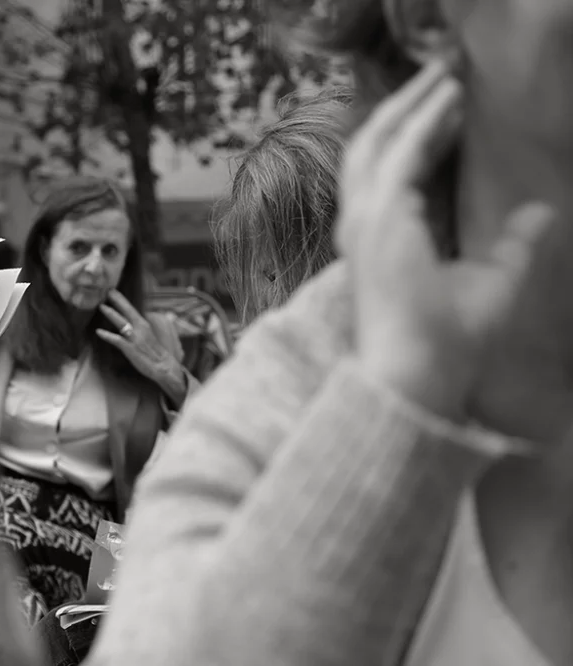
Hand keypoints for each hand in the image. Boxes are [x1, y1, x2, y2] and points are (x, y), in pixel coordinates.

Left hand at [97, 290, 182, 387]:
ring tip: (101, 306)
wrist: (164, 366)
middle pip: (127, 311)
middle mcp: (140, 328)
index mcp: (144, 325)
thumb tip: (129, 324)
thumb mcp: (148, 336)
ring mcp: (135, 338)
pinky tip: (98, 332)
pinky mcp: (131, 348)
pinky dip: (107, 335)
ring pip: (121, 323)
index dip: (121, 300)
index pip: (131, 309)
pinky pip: (117, 340)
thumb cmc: (155, 353)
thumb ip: (138, 329)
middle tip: (108, 291)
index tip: (113, 291)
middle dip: (117, 300)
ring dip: (111, 314)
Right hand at [339, 57, 561, 424]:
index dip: (421, 137)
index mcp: (381, 239)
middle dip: (404, 108)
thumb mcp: (492, 283)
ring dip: (407, 106)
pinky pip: (397, 157)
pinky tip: (446, 102)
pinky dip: (419, 125)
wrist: (418, 372)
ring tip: (441, 77)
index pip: (394, 172)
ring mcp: (364, 221)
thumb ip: (513, 246)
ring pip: (374, 143)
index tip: (452, 109)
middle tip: (440, 75)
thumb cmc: (446, 340)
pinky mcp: (378, 219)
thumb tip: (543, 212)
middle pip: (373, 148)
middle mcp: (363, 224)